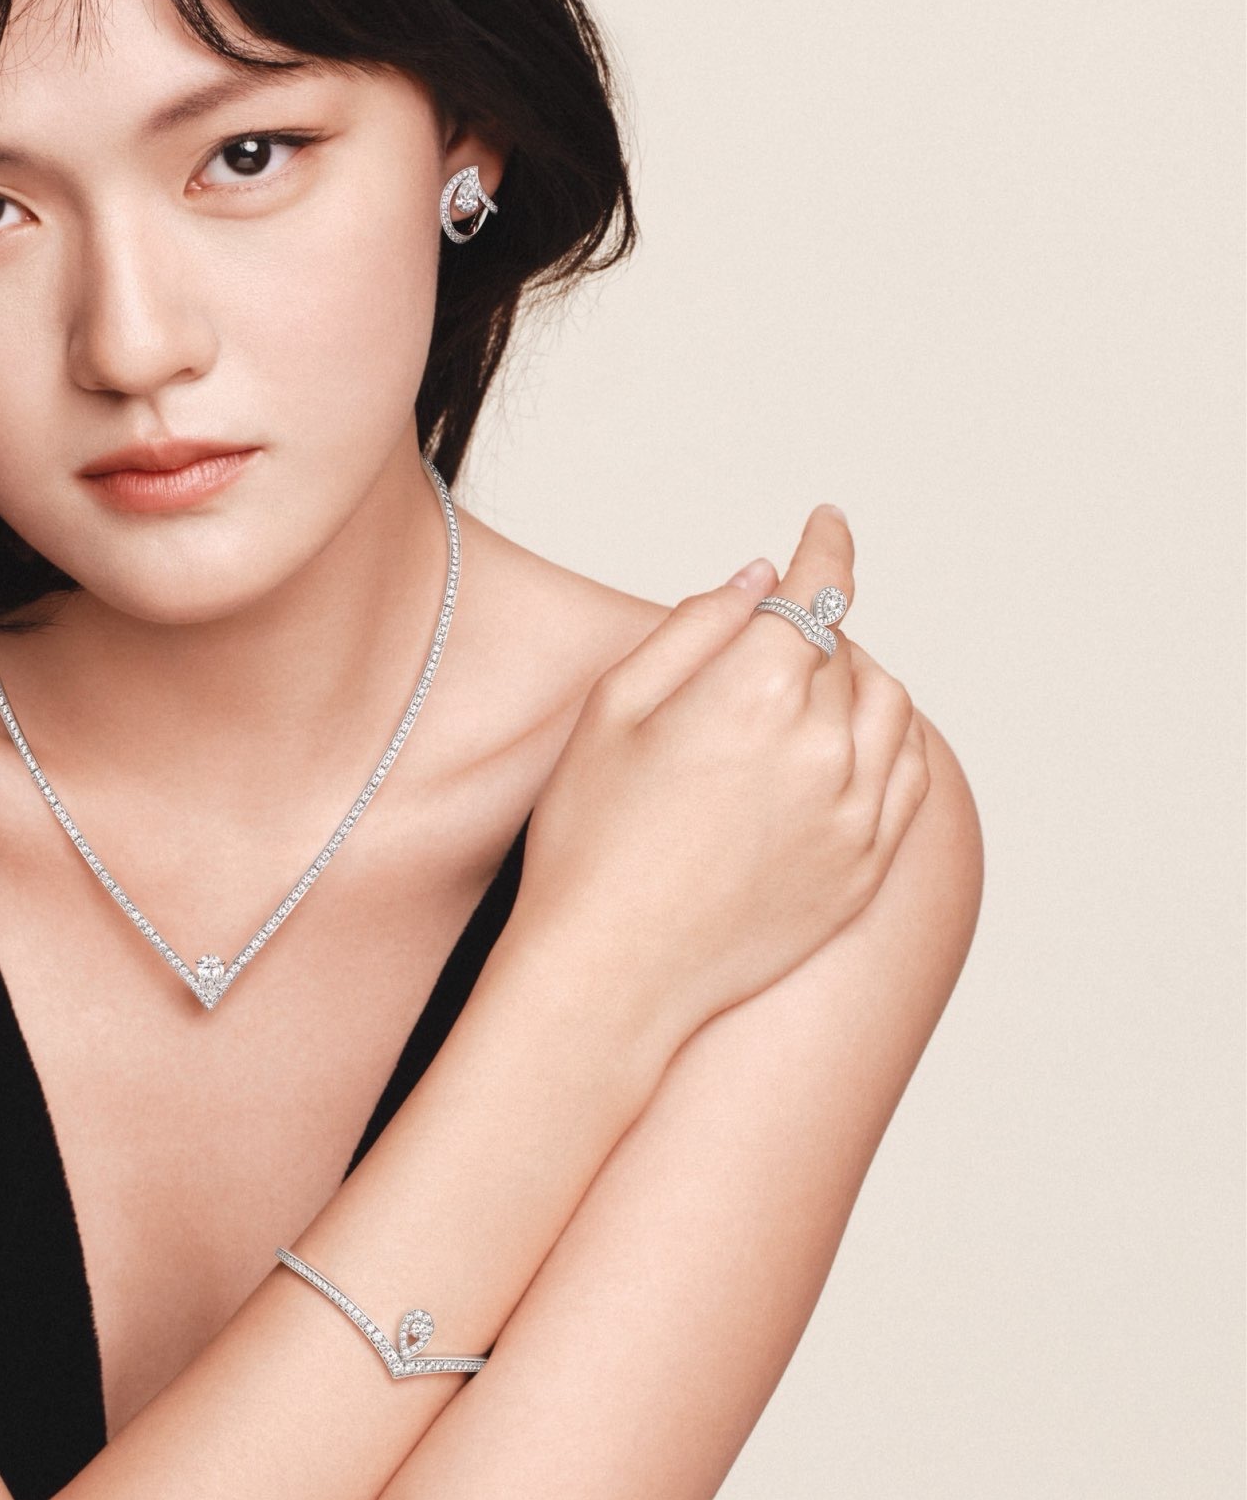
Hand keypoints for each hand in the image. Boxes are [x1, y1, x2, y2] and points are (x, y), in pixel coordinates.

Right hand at [516, 508, 928, 1042]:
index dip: (824, 547)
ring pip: (889, 708)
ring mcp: (855, 813)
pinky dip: (889, 743)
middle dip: (809, 635)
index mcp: (756, 693)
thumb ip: (693, 629)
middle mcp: (823, 746)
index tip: (825, 525)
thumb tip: (759, 578)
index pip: (816, 590)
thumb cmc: (590, 843)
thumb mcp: (612, 712)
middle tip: (766, 648)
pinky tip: (851, 745)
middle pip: (842, 651)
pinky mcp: (866, 867)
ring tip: (806, 695)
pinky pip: (909, 777)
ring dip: (856, 683)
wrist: (610, 974)